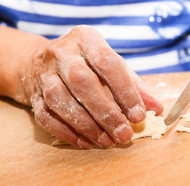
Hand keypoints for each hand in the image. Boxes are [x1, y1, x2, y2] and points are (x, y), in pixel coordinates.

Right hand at [20, 25, 162, 147]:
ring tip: (107, 142)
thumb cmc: (88, 65)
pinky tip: (86, 143)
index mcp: (86, 39)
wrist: (42, 63)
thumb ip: (134, 86)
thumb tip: (156, 109)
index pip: (108, 63)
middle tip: (124, 135)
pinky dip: (67, 132)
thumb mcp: (113, 67)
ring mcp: (44, 74)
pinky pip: (46, 116)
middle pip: (82, 82)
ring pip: (61, 100)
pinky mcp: (33, 95)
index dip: (125, 91)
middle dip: (106, 113)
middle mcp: (62, 53)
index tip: (139, 116)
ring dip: (87, 126)